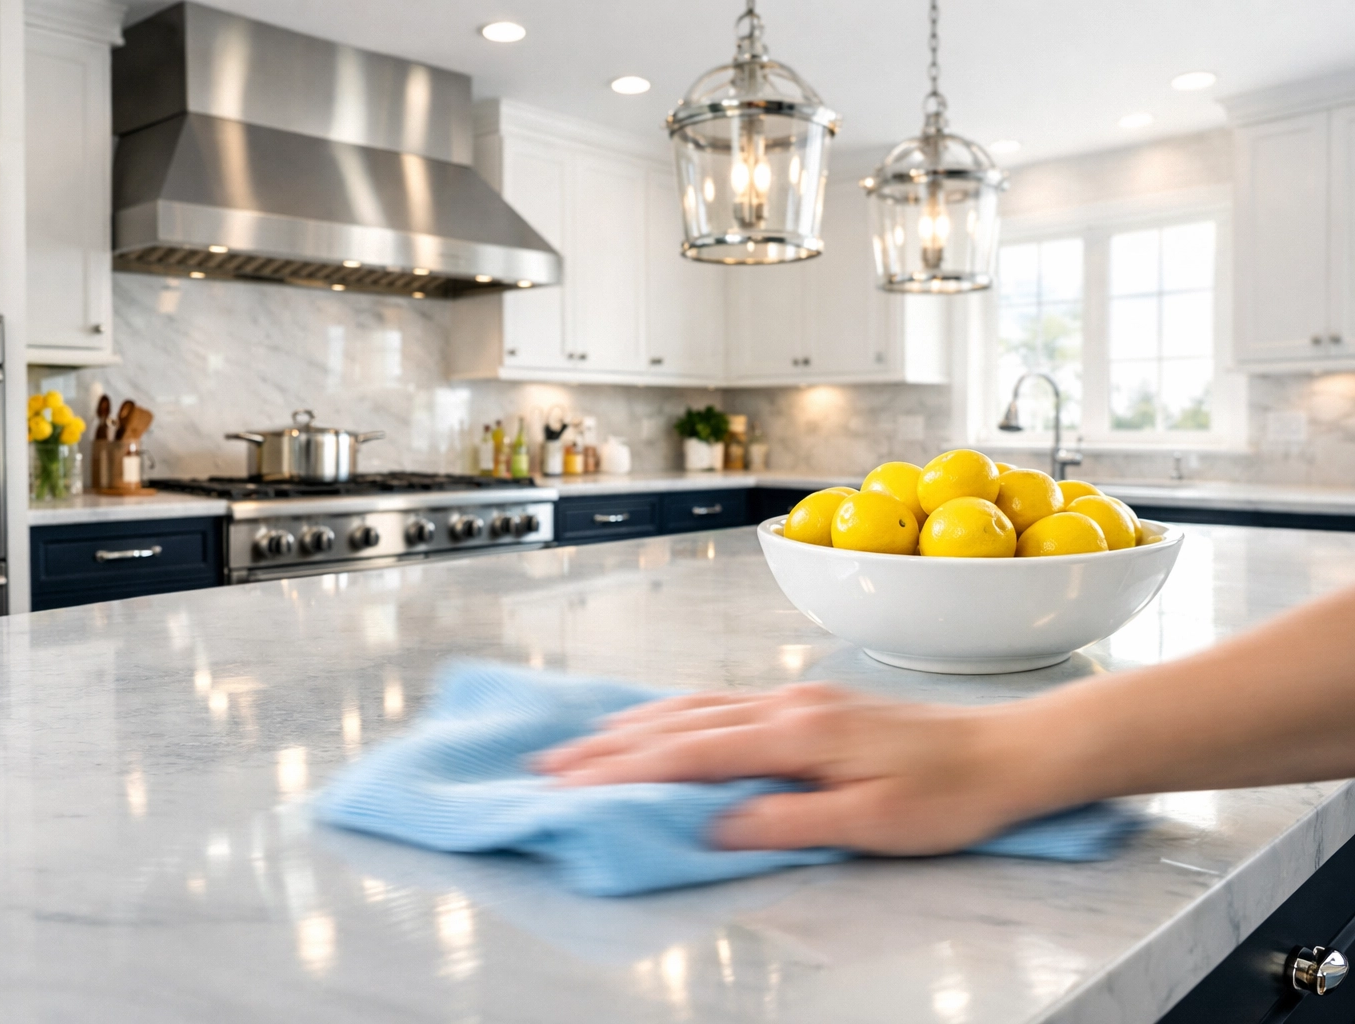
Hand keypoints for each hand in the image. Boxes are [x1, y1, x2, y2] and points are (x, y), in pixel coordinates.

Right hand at [535, 683, 1036, 855]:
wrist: (1005, 751)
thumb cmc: (948, 795)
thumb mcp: (871, 824)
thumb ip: (786, 820)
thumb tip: (712, 824)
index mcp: (796, 733)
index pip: (688, 752)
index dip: (622, 769)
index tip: (568, 783)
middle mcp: (787, 703)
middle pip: (679, 721)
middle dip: (609, 744)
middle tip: (550, 764)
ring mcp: (798, 696)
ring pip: (697, 704)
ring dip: (636, 724)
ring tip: (586, 742)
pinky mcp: (811, 702)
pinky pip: (722, 701)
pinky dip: (676, 713)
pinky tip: (664, 721)